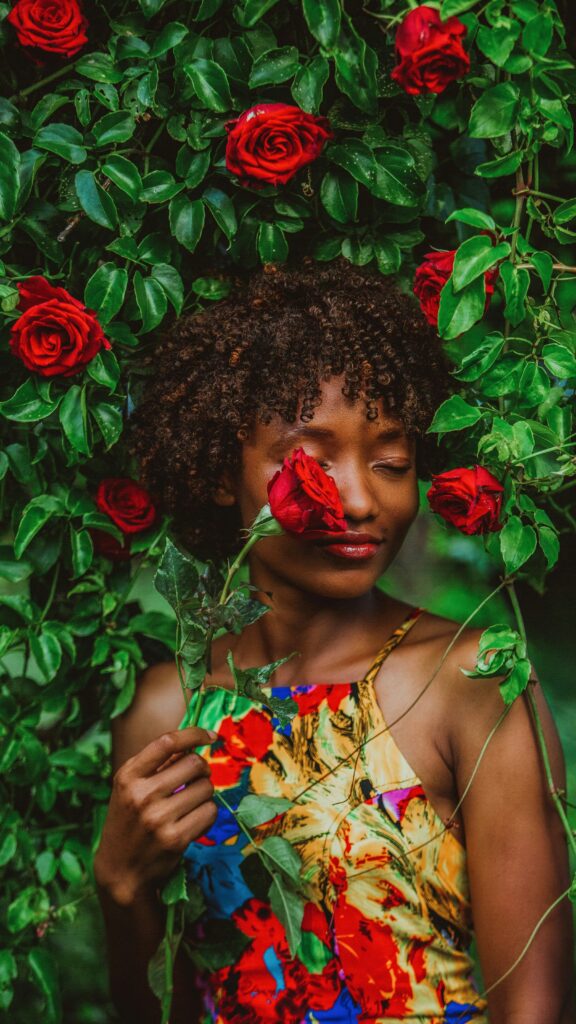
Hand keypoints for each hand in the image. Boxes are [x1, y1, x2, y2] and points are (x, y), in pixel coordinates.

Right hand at [94, 727, 217, 905]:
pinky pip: (210, 813)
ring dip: (205, 794)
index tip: (210, 736)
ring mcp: (158, 818)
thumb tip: (194, 743)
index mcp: (128, 776)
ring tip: (190, 805)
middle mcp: (141, 795)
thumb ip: (155, 765)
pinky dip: (207, 815)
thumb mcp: (129, 788)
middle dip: (202, 770)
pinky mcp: (175, 839)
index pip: (167, 742)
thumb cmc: (128, 822)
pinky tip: (193, 822)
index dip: (193, 734)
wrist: (120, 870)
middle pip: (194, 764)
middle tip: (196, 780)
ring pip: (206, 788)